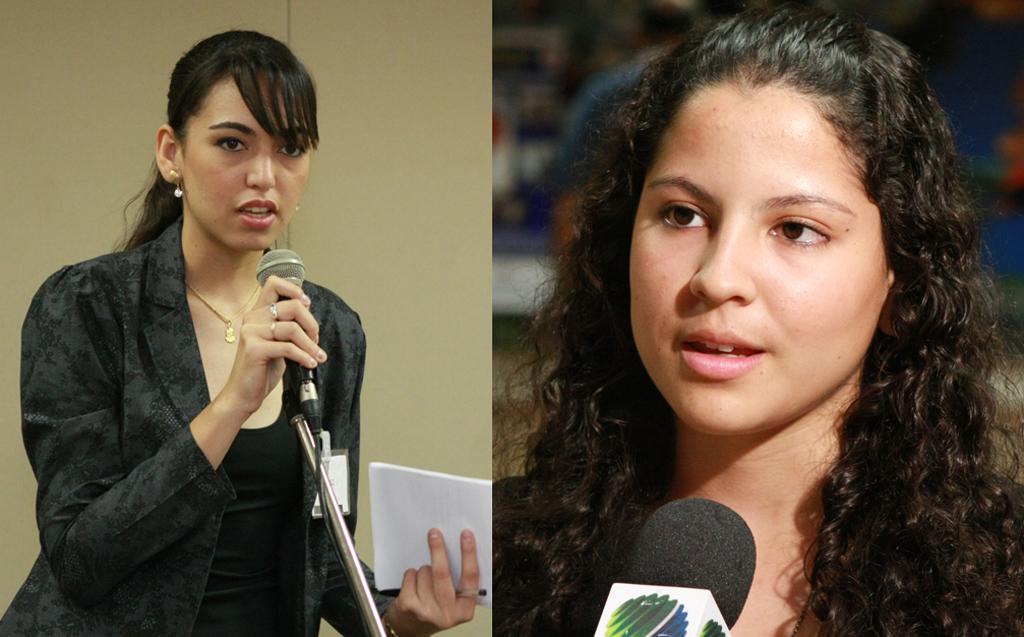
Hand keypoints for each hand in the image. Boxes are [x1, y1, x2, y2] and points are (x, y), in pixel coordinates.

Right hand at [217, 275, 323, 415]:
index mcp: (257, 313)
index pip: (273, 283)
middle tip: (316, 340)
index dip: (294, 289)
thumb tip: (311, 318)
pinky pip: (288, 348)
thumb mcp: (278, 342)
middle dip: (311, 323)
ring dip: (311, 344)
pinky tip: (310, 364)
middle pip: (292, 306)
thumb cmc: (262, 369)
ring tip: (317, 356)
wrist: (243, 394)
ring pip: (293, 328)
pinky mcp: (254, 348)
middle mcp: (252, 318)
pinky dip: (304, 356)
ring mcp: (251, 332)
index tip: (307, 305)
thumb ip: (288, 327)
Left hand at [383, 529, 478, 636]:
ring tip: (423, 582)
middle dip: (438, 550)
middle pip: (442, 574)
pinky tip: (412, 585)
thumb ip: (458, 581)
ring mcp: (427, 612)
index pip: (471, 577)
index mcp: (465, 610)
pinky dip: (410, 575)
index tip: (466, 534)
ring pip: (424, 572)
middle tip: (434, 533)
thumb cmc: (435, 608)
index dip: (469, 553)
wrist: (411, 628)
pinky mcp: (409, 607)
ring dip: (423, 569)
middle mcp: (447, 614)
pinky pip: (411, 576)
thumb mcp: (454, 600)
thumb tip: (454, 545)